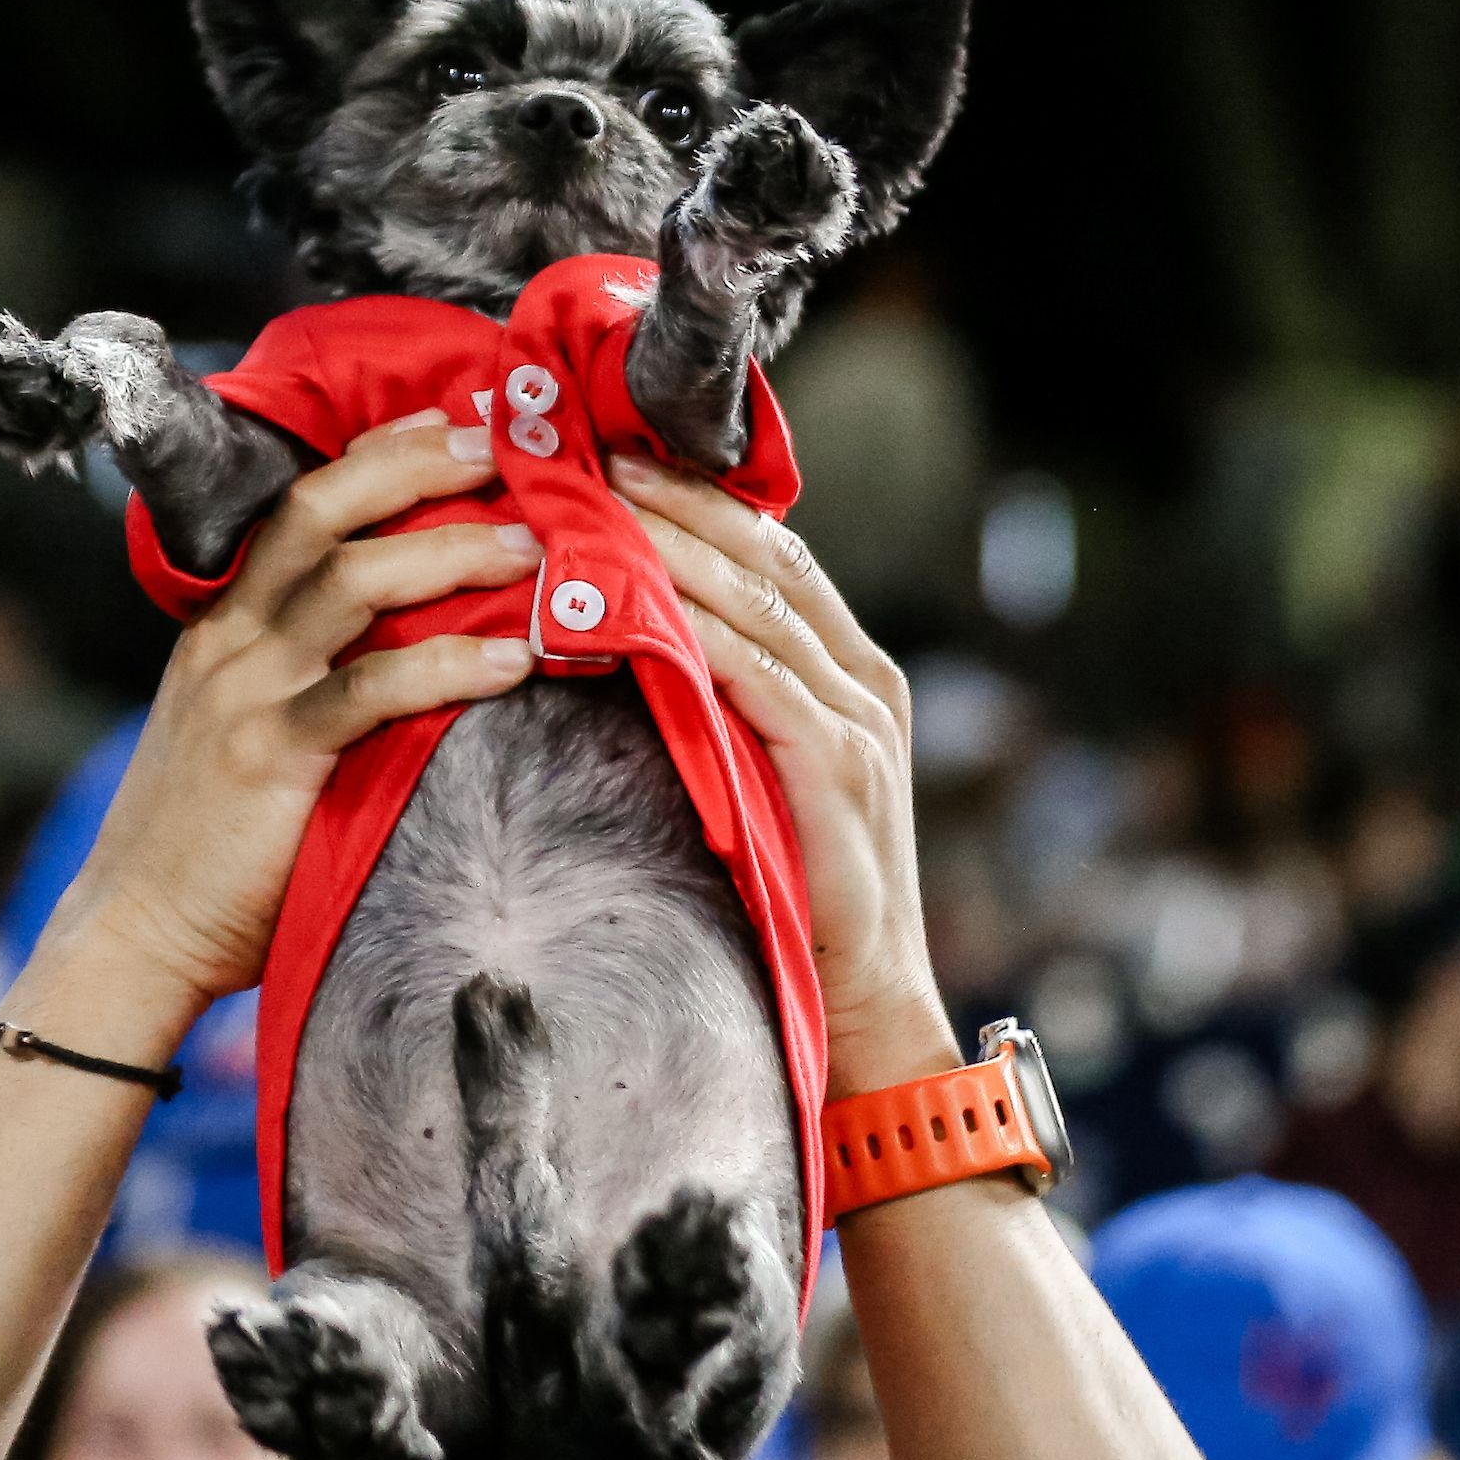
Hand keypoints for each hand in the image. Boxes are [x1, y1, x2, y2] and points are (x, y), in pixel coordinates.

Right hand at [36, 415, 541, 1023]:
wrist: (134, 930)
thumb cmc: (204, 837)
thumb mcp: (237, 724)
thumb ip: (300, 673)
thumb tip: (411, 634)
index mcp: (225, 624)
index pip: (298, 505)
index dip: (376, 455)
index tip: (449, 421)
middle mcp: (233, 641)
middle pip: (323, 512)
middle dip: (416, 468)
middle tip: (502, 449)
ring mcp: (250, 694)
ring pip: (354, 583)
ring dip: (453, 553)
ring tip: (534, 549)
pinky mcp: (275, 759)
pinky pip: (371, 691)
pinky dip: (450, 663)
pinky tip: (513, 658)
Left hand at [609, 454, 956, 1092]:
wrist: (865, 1009)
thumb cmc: (798, 896)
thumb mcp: (767, 775)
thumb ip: (731, 705)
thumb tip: (637, 637)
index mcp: (856, 670)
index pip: (775, 554)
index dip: (699, 498)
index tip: (617, 453)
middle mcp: (868, 679)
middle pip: (765, 557)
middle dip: (677, 498)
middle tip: (591, 451)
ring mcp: (860, 721)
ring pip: (755, 603)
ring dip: (669, 547)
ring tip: (593, 505)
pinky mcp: (836, 769)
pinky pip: (755, 676)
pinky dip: (691, 630)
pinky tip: (632, 601)